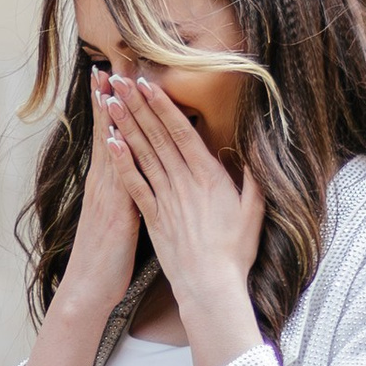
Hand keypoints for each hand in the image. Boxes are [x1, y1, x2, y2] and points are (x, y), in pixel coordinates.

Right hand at [3, 80, 143, 365]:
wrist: (91, 288)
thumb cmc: (109, 256)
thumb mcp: (122, 216)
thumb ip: (129, 190)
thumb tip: (141, 169)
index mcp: (110, 182)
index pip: (113, 133)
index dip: (114, 104)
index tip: (114, 72)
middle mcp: (105, 182)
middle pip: (109, 131)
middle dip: (109, 97)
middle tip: (108, 62)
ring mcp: (108, 195)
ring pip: (111, 147)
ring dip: (111, 115)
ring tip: (110, 84)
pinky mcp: (116, 212)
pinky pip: (118, 177)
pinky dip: (116, 154)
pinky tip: (116, 134)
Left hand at [103, 75, 263, 365]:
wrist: (211, 287)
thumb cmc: (236, 251)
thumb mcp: (255, 210)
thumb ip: (254, 177)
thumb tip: (256, 149)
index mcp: (209, 176)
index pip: (182, 131)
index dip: (163, 105)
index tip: (147, 83)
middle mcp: (183, 182)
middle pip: (157, 136)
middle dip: (137, 105)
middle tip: (119, 79)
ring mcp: (165, 199)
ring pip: (142, 154)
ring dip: (125, 125)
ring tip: (109, 101)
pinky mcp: (152, 217)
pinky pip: (134, 185)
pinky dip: (122, 163)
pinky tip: (110, 143)